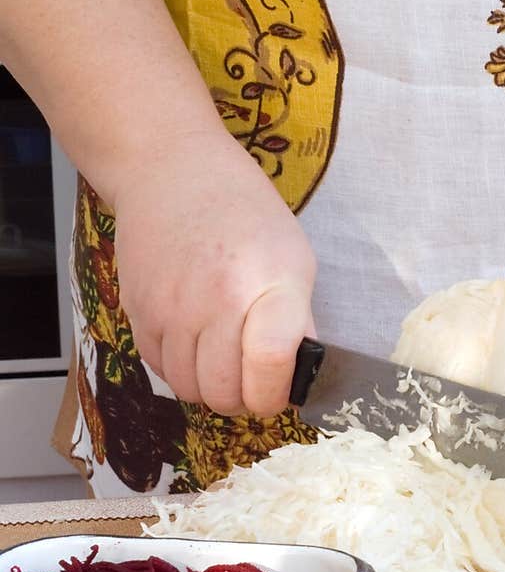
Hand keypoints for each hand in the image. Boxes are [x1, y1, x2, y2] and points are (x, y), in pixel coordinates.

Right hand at [109, 129, 315, 415]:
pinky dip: (179, 370)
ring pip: (188, 389)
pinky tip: (195, 346)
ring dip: (210, 389)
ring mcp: (170, 308)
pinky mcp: (137, 310)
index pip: (269, 366)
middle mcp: (215, 300)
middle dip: (244, 400)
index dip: (276, 394)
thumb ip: (297, 321)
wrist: (172, 171)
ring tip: (224, 366)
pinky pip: (158, 368)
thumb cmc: (245, 213)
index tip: (281, 392)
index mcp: (266, 285)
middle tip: (252, 384)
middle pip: (223, 392)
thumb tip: (299, 376)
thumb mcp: (293, 258)